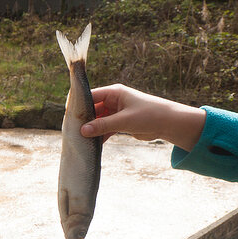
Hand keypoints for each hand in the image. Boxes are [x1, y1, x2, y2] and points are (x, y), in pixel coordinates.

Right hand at [79, 84, 206, 151]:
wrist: (169, 124)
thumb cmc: (149, 115)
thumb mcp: (124, 120)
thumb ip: (102, 125)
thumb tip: (82, 131)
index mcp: (114, 93)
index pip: (91, 96)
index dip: (79, 105)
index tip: (68, 116)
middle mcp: (113, 101)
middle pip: (92, 109)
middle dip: (83, 120)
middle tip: (71, 131)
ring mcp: (116, 112)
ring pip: (97, 120)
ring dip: (91, 130)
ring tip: (80, 140)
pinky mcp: (120, 123)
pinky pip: (104, 129)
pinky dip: (99, 136)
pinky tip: (92, 145)